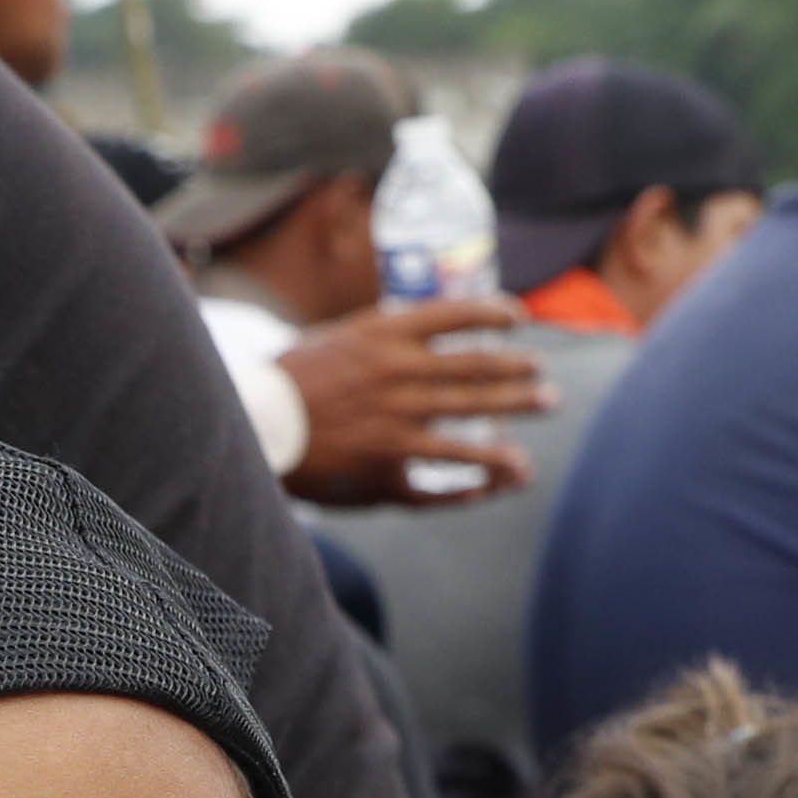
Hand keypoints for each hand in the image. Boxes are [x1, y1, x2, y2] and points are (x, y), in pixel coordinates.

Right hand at [277, 299, 551, 503]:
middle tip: (544, 378)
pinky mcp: (385, 469)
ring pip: (473, 430)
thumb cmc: (293, 379)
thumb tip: (434, 325)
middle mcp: (396, 377)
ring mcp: (395, 427)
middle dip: (520, 373)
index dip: (495, 314)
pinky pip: (441, 480)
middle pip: (478, 371)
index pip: (456, 315)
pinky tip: (497, 481)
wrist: (254, 425)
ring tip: (540, 416)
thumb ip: (388, 333)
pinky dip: (474, 483)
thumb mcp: (339, 337)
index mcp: (382, 337)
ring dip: (513, 424)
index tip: (520, 318)